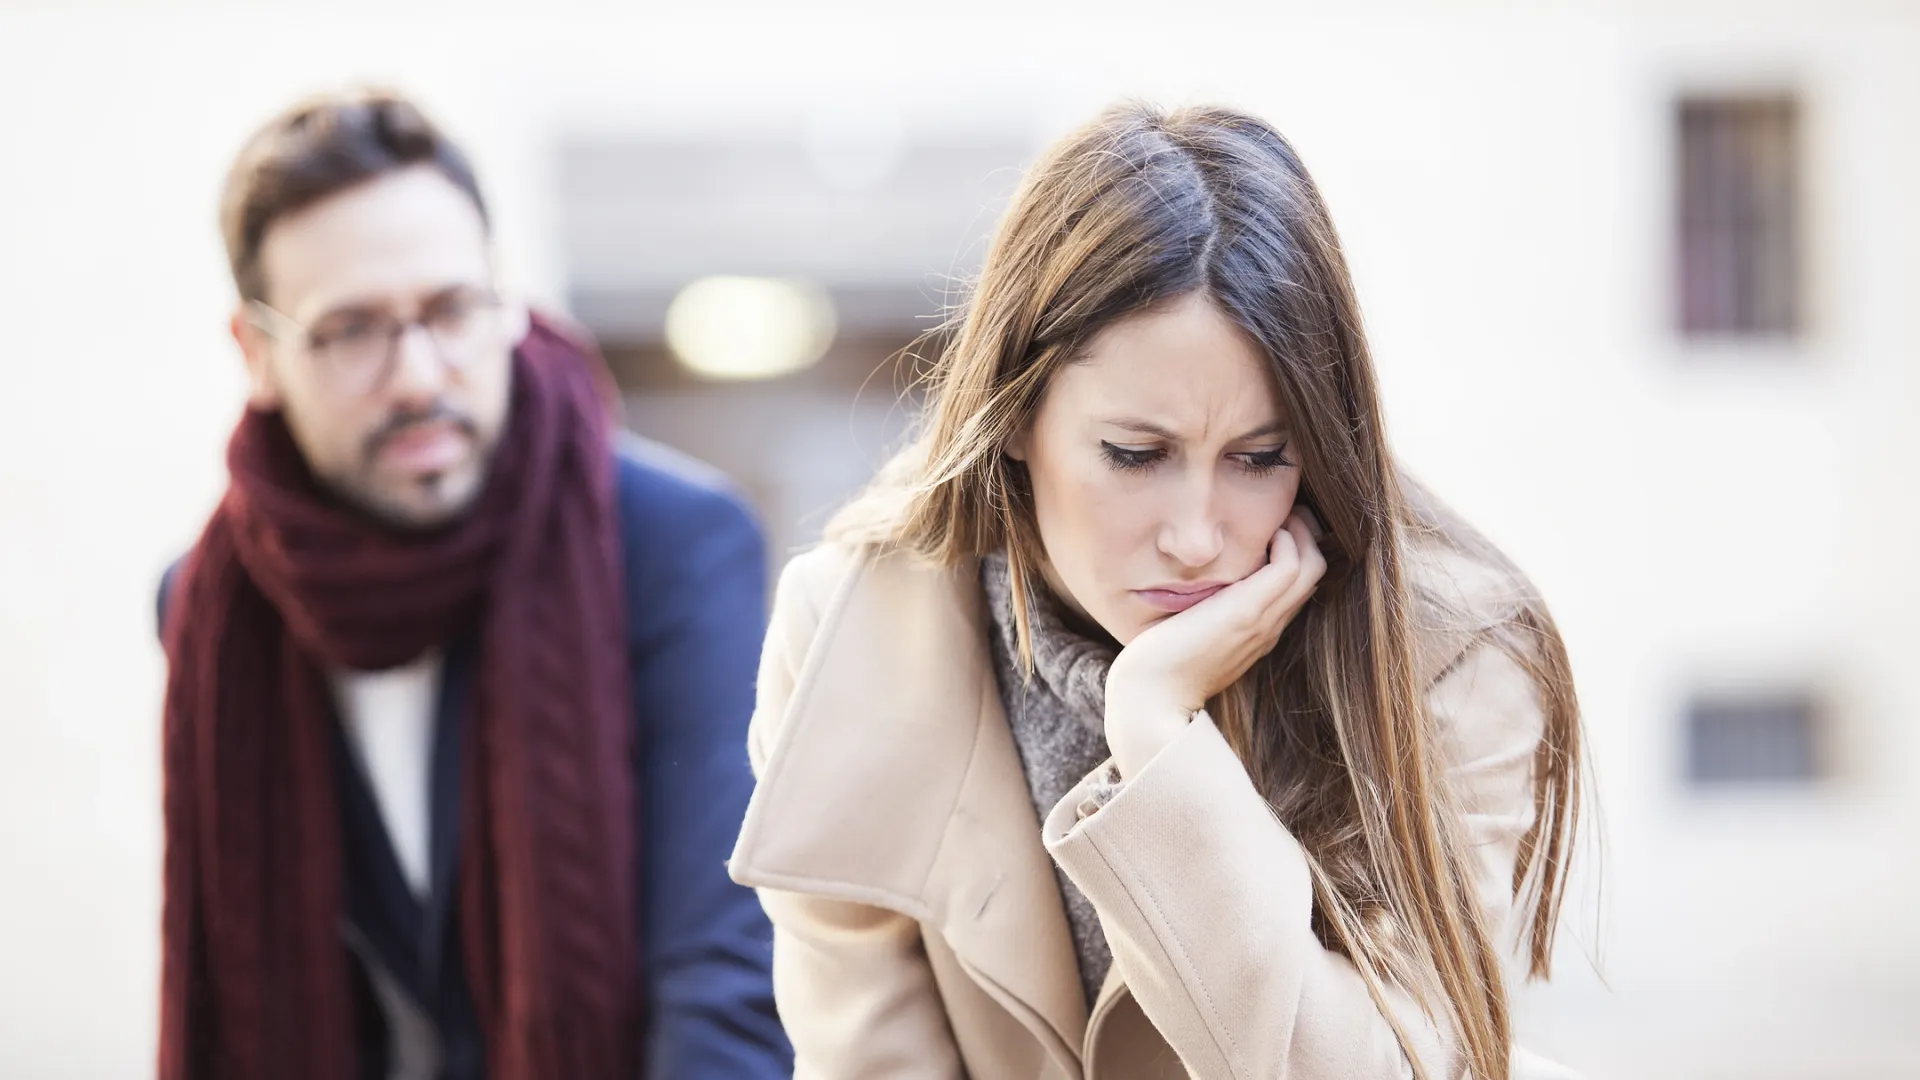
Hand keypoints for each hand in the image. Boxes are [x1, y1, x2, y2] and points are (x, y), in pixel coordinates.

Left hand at [1103, 510, 1326, 776]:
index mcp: (1258, 631)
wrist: (1151, 700)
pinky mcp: (1246, 613)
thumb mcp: (1186, 631)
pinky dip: (1287, 540)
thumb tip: (1189, 584)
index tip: (1273, 524)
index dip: (1295, 549)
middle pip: (1315, 569)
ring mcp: (1262, 621)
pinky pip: (1290, 566)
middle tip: (1283, 511)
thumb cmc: (1157, 667)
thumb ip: (1199, 610)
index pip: (1297, 584)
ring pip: (1311, 564)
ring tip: (1279, 513)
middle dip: (1306, 532)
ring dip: (1300, 530)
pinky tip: (1266, 530)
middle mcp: (1268, 626)